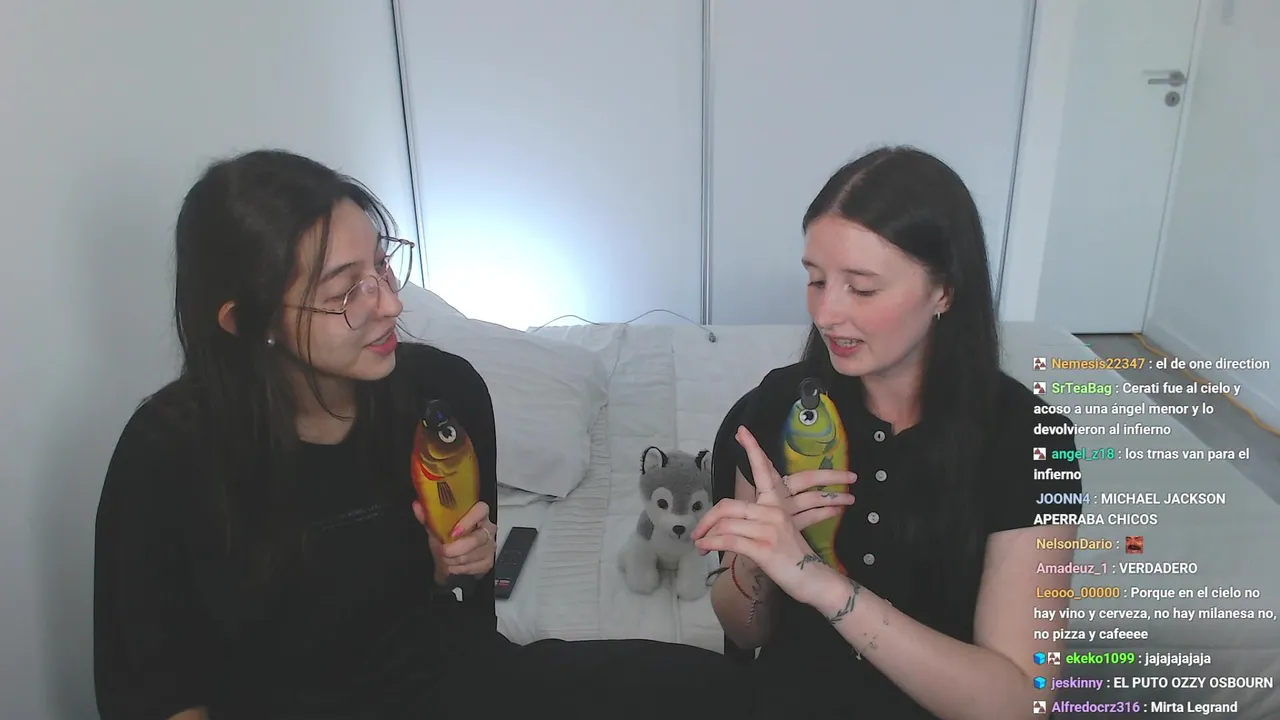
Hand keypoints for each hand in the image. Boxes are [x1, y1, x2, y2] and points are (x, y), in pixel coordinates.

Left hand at [413, 500, 495, 582]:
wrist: (451, 559)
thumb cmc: (447, 539)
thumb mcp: (437, 527)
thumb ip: (428, 517)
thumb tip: (417, 506)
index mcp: (477, 514)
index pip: (481, 510)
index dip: (469, 520)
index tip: (454, 532)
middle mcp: (487, 528)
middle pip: (477, 538)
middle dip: (456, 548)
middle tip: (444, 551)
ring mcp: (490, 546)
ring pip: (473, 555)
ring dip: (454, 560)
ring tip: (447, 557)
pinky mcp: (488, 561)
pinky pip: (472, 567)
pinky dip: (458, 568)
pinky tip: (454, 564)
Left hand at [692, 426, 847, 606]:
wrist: (813, 580)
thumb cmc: (792, 559)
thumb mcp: (777, 533)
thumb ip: (758, 522)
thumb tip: (728, 526)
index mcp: (776, 504)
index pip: (764, 471)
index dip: (753, 449)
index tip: (742, 431)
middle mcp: (773, 511)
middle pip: (727, 506)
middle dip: (706, 520)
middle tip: (697, 533)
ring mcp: (768, 528)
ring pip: (725, 524)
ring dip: (707, 536)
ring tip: (700, 546)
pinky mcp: (764, 547)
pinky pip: (729, 540)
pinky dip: (712, 543)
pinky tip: (706, 548)